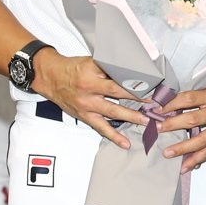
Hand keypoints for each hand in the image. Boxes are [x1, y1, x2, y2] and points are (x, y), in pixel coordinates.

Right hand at [32, 49, 147, 147]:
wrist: (51, 78)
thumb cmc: (72, 68)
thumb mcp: (90, 61)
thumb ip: (108, 67)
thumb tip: (131, 70)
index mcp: (92, 73)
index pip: (117, 77)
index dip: (133, 82)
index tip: (150, 84)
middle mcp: (89, 90)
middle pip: (117, 94)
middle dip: (137, 99)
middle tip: (154, 104)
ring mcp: (87, 105)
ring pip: (112, 112)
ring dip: (131, 117)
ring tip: (146, 122)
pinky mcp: (85, 116)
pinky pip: (101, 128)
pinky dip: (114, 136)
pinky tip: (125, 143)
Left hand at [157, 77, 205, 171]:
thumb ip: (198, 96)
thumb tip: (173, 104)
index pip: (188, 99)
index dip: (172, 104)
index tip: (159, 109)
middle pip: (191, 121)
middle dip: (172, 125)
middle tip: (157, 129)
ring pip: (200, 141)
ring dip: (182, 148)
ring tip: (167, 153)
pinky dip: (197, 160)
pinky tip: (185, 167)